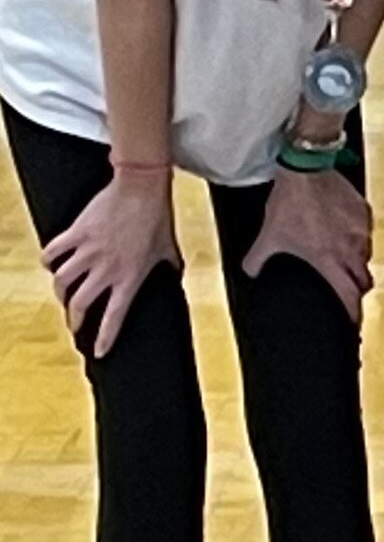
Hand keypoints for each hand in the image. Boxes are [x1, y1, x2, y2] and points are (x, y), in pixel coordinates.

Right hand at [41, 166, 178, 356]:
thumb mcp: (169, 248)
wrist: (142, 188)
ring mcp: (89, 251)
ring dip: (60, 292)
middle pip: (80, 304)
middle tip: (74, 326)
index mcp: (131, 276)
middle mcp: (106, 268)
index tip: (98, 352)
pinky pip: (52, 252)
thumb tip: (176, 276)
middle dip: (74, 320)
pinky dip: (47, 260)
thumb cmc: (158, 218)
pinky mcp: (76, 233)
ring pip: (61, 281)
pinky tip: (49, 264)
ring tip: (62, 296)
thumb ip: (171, 267)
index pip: (115, 316)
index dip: (105, 337)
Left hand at [243, 164, 372, 322]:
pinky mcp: (364, 214)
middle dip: (356, 288)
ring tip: (339, 255)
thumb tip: (251, 273)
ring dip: (355, 262)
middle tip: (345, 288)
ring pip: (365, 257)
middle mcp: (351, 250)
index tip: (351, 322)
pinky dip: (355, 237)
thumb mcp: (269, 235)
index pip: (350, 297)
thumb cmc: (290, 203)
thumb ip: (258, 260)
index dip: (352, 314)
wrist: (307, 170)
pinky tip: (339, 230)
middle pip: (364, 282)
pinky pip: (365, 234)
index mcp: (330, 262)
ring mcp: (361, 232)